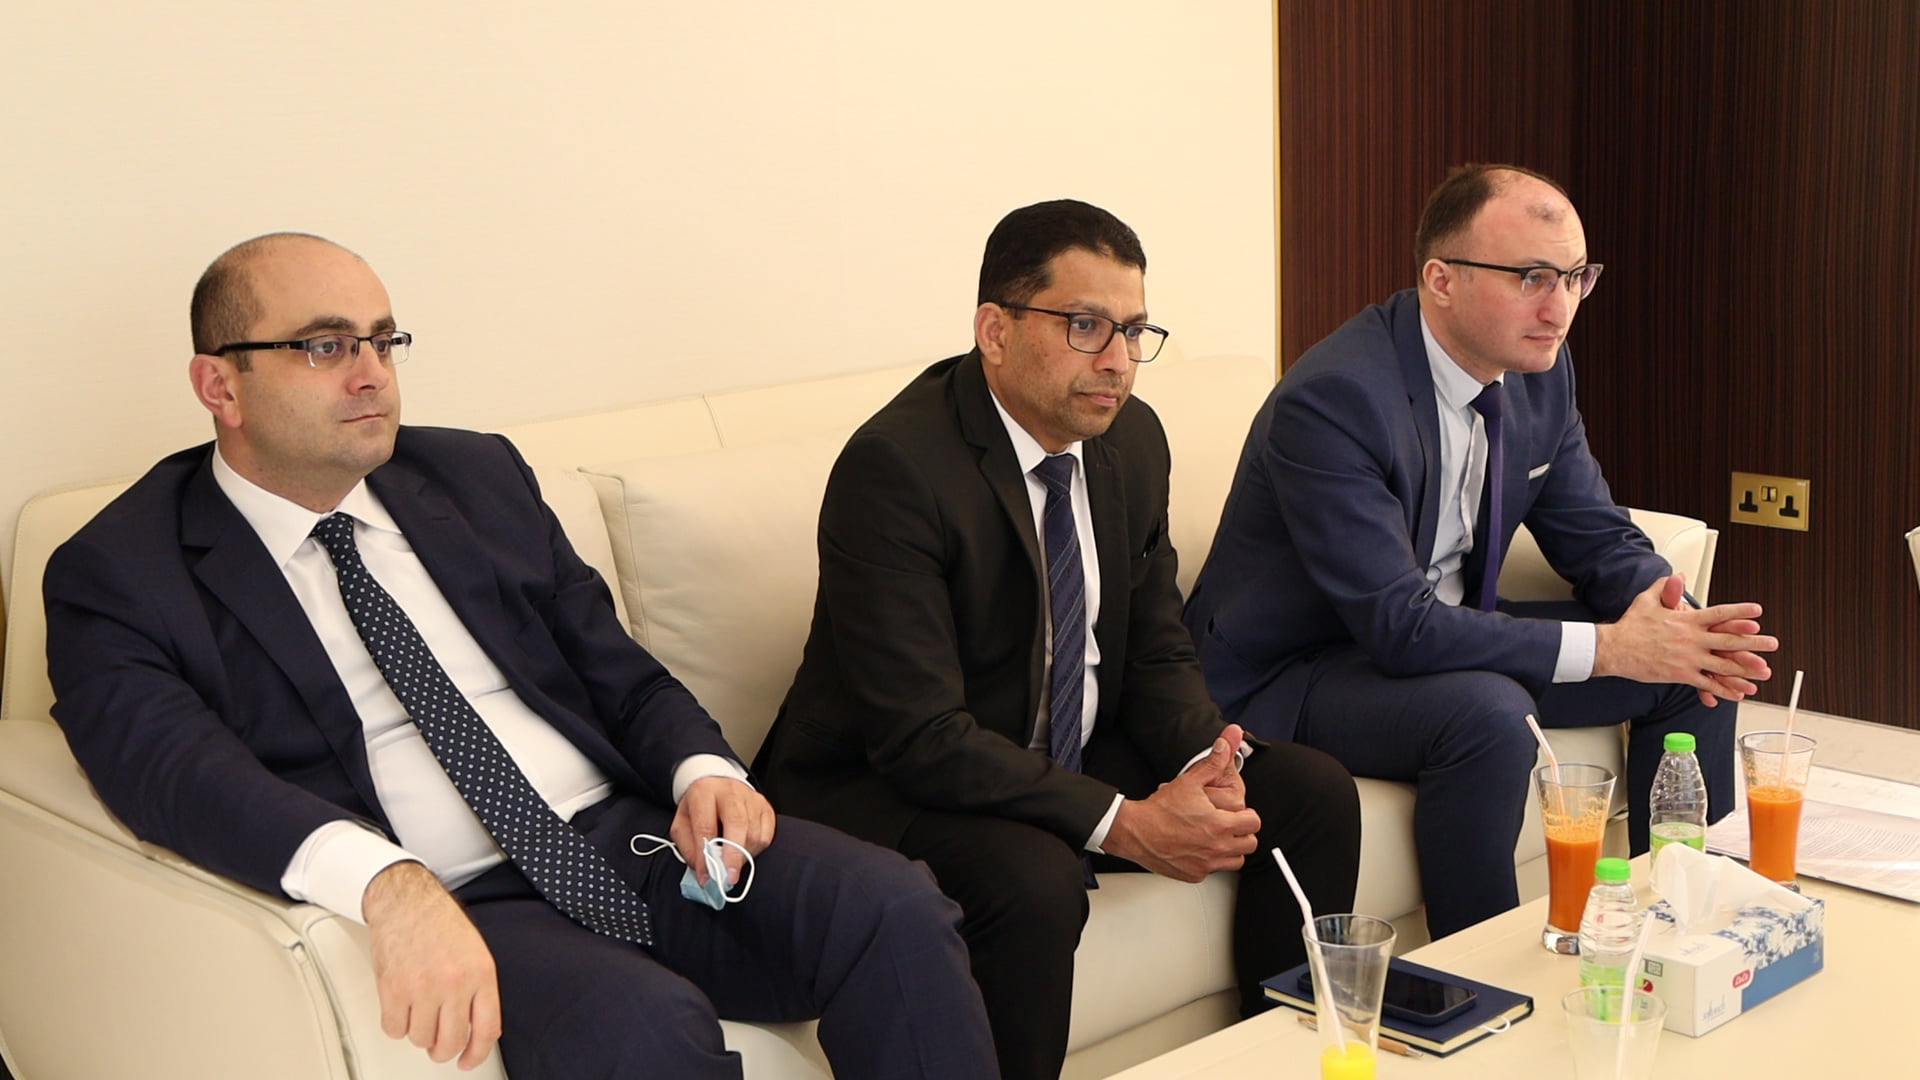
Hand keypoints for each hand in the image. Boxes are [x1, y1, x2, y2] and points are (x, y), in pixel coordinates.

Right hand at [362, 861, 500, 1070]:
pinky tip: (401, 1008)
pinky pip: (394, 1030)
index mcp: (481, 974)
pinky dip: (396, 1025)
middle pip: (450, 1041)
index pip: (486, 1030)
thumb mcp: (475, 953)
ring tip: (418, 1014)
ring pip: (420, 1039)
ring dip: (418, 1033)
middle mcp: (454, 983)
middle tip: (438, 1045)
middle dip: (442, 1050)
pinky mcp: (393, 989)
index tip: (467, 1061)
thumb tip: (478, 1030)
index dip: (477, 1054)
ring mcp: (423, 987)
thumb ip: (479, 990)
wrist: (406, 901)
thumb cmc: (440, 923)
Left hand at [671, 776, 775, 886]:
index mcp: (704, 792)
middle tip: (729, 878)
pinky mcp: (765, 807)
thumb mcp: (682, 824)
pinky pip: (766, 835)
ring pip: (754, 833)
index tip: (706, 877)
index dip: (706, 855)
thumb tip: (704, 871)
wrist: (716, 786)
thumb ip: (689, 848)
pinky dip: (756, 849)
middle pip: (736, 823)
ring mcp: (751, 798)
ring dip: (743, 856)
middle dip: (733, 855)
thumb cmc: (698, 808)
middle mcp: (730, 791)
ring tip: (731, 863)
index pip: (705, 826)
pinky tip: (744, 850)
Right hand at [1103, 733, 1261, 882]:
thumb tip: (1227, 744)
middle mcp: (1216, 846)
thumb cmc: (1159, 810)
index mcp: (1220, 823)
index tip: (1239, 813)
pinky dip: (1210, 862)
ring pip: (1236, 861)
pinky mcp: (1195, 874)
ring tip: (1217, 837)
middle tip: (1229, 825)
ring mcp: (1206, 863)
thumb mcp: (1189, 781)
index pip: (1254, 822)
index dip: (1248, 815)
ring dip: (1231, 849)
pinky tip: (1199, 848)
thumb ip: (1213, 762)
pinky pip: (1213, 871)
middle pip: (1250, 844)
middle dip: (1242, 833)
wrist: (1135, 831)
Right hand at [1597, 576, 1775, 703]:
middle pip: (1729, 641)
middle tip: (1772, 643)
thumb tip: (1678, 575)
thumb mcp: (1647, 600)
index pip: (1719, 614)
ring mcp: (1688, 658)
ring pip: (1723, 664)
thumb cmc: (1630, 625)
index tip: (1757, 611)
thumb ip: (1665, 587)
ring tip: (1763, 671)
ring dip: (1746, 668)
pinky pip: (1707, 684)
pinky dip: (1724, 689)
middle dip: (1754, 643)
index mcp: (1687, 621)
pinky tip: (1738, 693)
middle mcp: (1692, 639)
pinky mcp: (1681, 675)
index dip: (1739, 612)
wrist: (1615, 648)